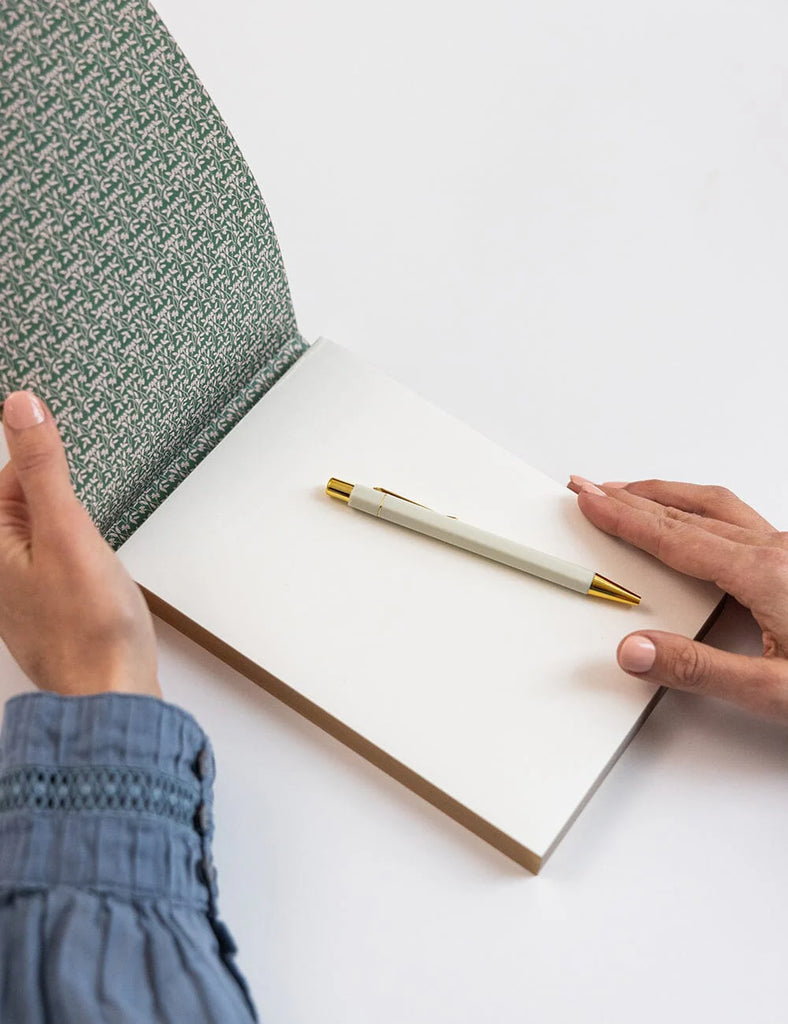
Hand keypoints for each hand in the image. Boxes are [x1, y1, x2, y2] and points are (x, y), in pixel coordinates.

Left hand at [0, 391, 159, 697]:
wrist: (111, 696)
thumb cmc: (90, 626)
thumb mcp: (68, 531)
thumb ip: (43, 468)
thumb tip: (20, 406)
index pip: (6, 477)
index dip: (43, 466)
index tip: (70, 469)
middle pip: (24, 503)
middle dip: (59, 499)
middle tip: (86, 533)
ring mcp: (20, 591)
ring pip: (45, 534)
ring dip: (72, 530)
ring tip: (94, 560)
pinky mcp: (46, 608)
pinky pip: (57, 561)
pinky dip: (79, 557)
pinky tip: (97, 578)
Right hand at [569, 475, 787, 721]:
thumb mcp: (776, 692)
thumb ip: (699, 669)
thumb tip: (634, 650)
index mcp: (762, 574)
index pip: (672, 537)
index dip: (623, 516)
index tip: (588, 497)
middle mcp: (777, 551)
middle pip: (688, 510)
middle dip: (632, 496)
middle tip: (591, 485)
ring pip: (716, 506)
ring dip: (666, 494)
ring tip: (631, 491)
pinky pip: (739, 516)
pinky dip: (698, 507)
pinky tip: (696, 519)